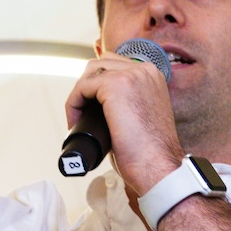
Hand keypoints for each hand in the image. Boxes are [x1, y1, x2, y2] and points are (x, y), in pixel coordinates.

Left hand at [66, 54, 181, 194]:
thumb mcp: (140, 116)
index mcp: (152, 76)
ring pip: (89, 73)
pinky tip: (75, 121)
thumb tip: (99, 104)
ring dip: (78, 95)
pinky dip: (73, 103)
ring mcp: (131, 75)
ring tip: (77, 119)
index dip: (96, 86)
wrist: (157, 166)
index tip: (89, 110)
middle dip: (86, 88)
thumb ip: (126, 102)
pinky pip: (82, 86)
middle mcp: (144, 70)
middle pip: (100, 65)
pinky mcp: (116, 85)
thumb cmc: (148, 152)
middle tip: (81, 114)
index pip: (115, 65)